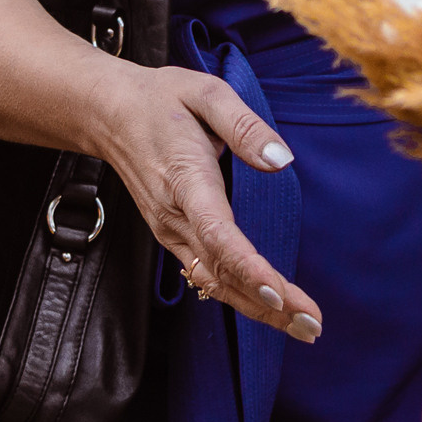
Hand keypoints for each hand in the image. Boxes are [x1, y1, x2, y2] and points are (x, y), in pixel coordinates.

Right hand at [93, 63, 324, 342]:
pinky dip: (239, 296)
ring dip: (259, 309)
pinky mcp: (173, 235)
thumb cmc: (161, 100)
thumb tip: (282, 161)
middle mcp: (174, 216)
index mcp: (185, 180)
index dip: (249, 267)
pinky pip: (206, 274)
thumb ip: (245, 126)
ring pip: (215, 281)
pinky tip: (269, 310)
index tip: (279, 293)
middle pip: (222, 271)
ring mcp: (170, 230)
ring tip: (303, 327)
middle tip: (313, 326)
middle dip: (269, 303)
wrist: (108, 115)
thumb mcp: (205, 93)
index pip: (218, 232)